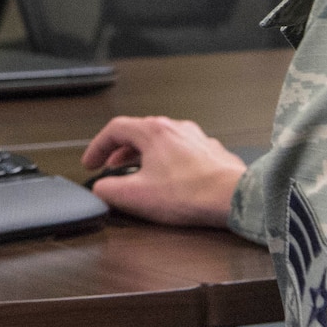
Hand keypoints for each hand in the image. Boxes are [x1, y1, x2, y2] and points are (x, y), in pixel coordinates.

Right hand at [81, 116, 245, 227]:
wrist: (234, 197)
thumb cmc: (193, 194)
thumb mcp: (137, 196)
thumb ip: (109, 191)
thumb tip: (100, 190)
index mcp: (154, 131)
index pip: (115, 129)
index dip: (97, 146)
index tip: (91, 161)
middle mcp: (175, 128)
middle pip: (138, 132)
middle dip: (120, 151)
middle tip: (111, 167)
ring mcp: (196, 139)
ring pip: (161, 141)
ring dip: (144, 156)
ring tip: (139, 174)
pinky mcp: (211, 153)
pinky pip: (181, 152)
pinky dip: (168, 162)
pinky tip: (170, 181)